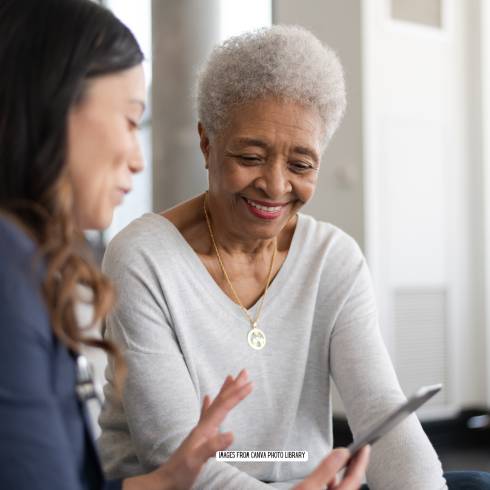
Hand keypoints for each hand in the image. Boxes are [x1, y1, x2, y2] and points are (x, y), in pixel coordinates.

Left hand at [123, 370, 252, 489]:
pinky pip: (206, 414)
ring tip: (230, 378)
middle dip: (233, 386)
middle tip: (244, 372)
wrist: (165, 482)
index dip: (237, 395)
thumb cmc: (180, 472)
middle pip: (220, 400)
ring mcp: (200, 430)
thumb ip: (213, 446)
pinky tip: (207, 397)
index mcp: (204, 428)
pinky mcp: (199, 436)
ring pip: (215, 404)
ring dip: (224, 391)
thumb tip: (232, 434)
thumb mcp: (197, 460)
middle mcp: (203, 425)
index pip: (224, 406)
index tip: (250, 383)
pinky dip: (208, 404)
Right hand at [293, 446, 369, 489]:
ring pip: (344, 488)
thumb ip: (326, 469)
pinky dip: (334, 482)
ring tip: (344, 460)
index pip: (355, 478)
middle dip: (354, 466)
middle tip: (358, 450)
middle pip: (351, 484)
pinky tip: (330, 478)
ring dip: (344, 474)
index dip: (361, 460)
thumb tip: (341, 453)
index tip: (365, 447)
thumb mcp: (308, 487)